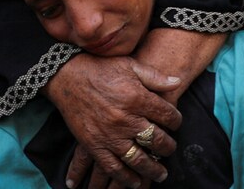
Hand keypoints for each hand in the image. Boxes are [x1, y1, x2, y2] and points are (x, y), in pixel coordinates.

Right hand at [45, 54, 181, 187]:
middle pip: (156, 140)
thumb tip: (177, 82)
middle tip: (170, 149)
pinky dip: (126, 178)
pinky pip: (113, 167)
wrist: (67, 76)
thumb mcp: (130, 66)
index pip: (167, 115)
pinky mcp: (94, 145)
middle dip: (167, 147)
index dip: (176, 121)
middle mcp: (125, 119)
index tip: (175, 123)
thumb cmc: (100, 69)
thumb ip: (155, 77)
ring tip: (161, 173)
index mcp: (137, 98)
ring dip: (152, 169)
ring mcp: (109, 135)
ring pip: (138, 159)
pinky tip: (136, 182)